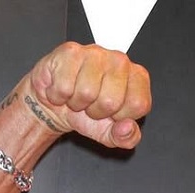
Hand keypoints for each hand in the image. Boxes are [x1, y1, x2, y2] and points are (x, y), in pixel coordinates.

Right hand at [22, 41, 151, 148]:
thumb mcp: (109, 134)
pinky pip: (65, 86)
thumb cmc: (86, 114)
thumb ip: (126, 138)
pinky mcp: (71, 51)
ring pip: (86, 92)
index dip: (120, 117)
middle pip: (111, 101)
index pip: (137, 105)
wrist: (56, 105)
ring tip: (77, 96)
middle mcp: (121, 61)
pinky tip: (65, 89)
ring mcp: (96, 53)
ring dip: (77, 103)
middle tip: (90, 105)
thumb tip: (128, 128)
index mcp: (138, 78)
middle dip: (95, 112)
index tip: (112, 113)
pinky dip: (59, 95)